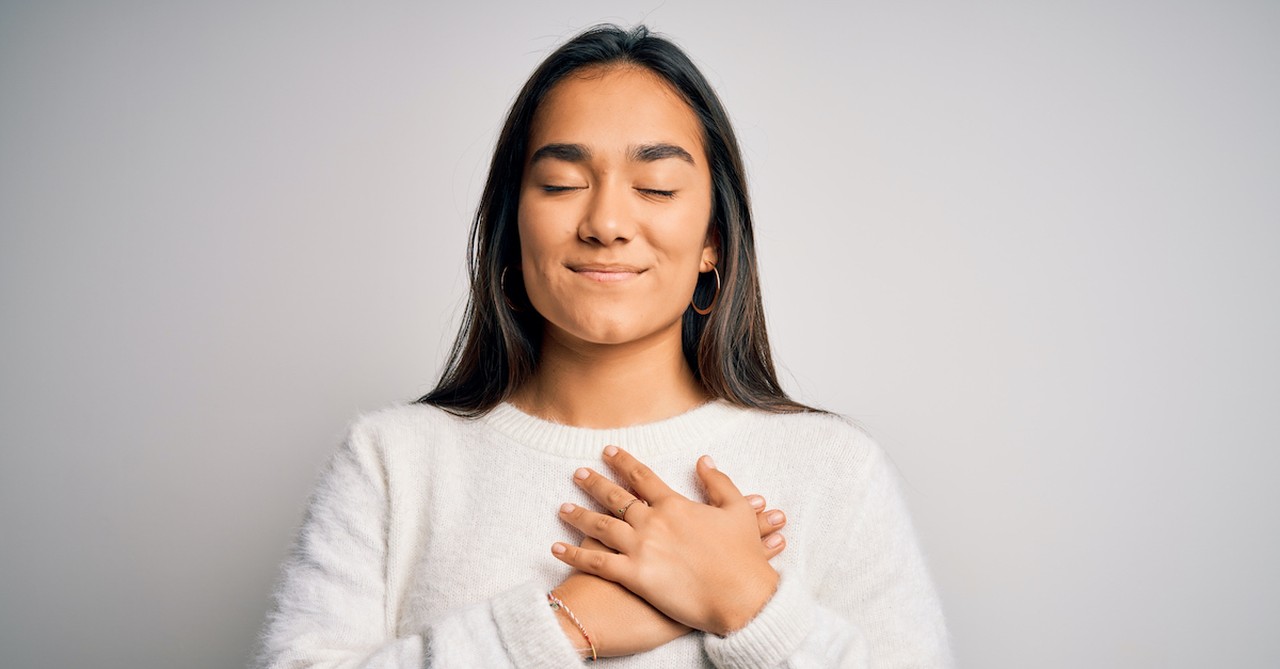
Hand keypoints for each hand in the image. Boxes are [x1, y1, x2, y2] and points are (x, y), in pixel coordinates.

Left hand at [552, 446, 780, 635]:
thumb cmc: (743, 557)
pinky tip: (557, 548)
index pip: (642, 477)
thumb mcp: (738, 510)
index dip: (623, 462)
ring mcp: (641, 549)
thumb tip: (703, 460)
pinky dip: (575, 554)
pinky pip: (597, 563)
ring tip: (563, 508)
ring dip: (579, 515)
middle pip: (616, 498)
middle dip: (594, 483)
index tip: (607, 451)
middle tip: (578, 473)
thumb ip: (718, 482)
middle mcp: (653, 523)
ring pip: (601, 527)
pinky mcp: (634, 577)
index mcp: (675, 505)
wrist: (741, 596)